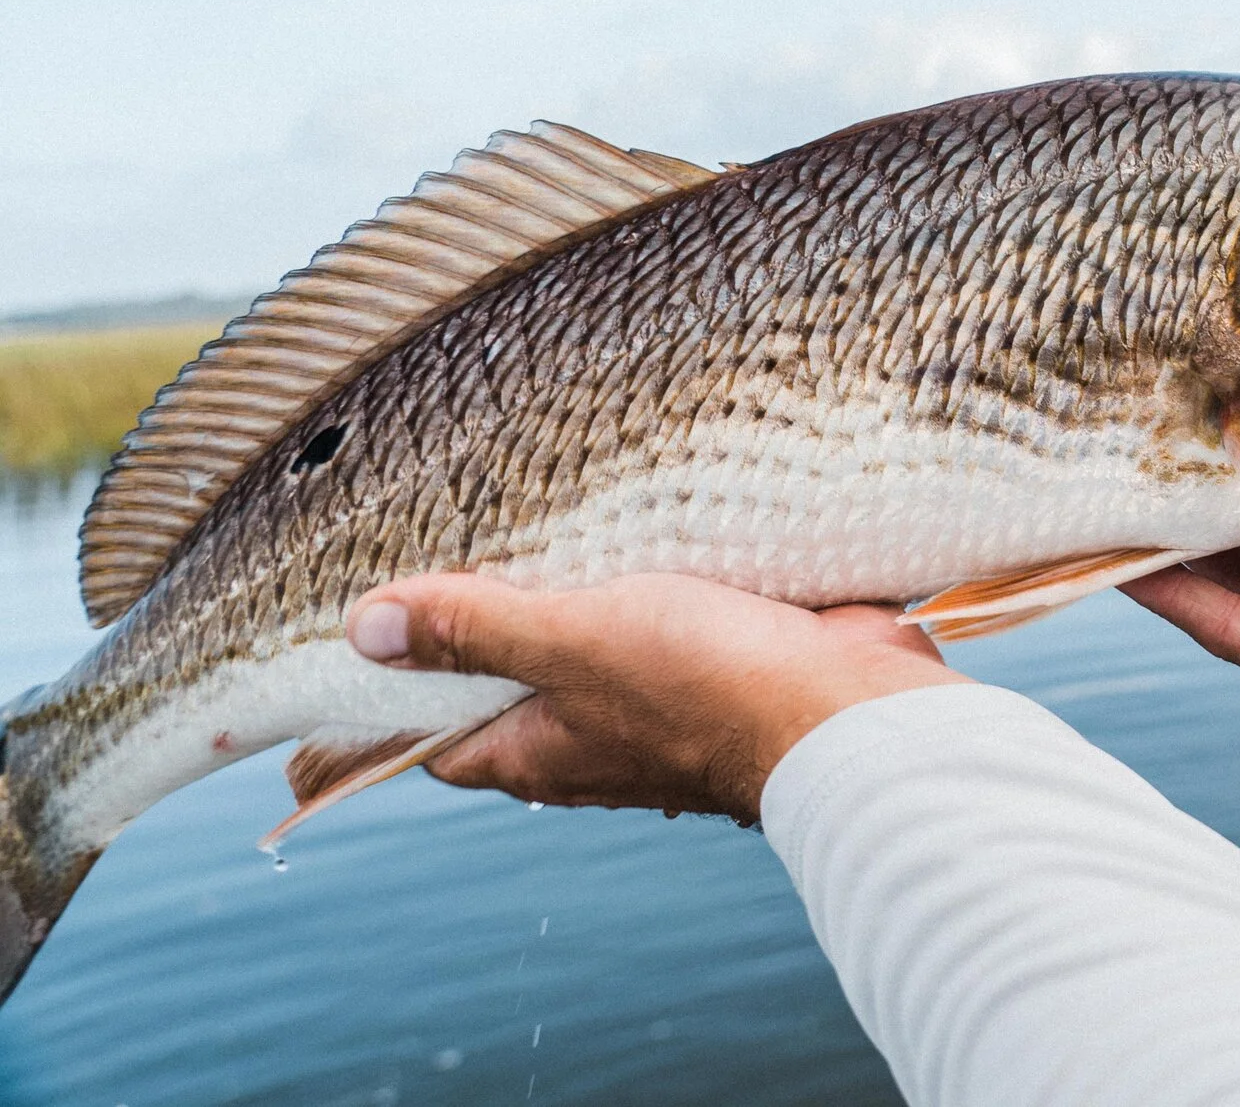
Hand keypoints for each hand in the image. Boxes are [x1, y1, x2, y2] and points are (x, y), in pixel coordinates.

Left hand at [345, 572, 967, 823]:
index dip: (394, 691)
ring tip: (544, 515)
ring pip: (597, 646)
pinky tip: (645, 522)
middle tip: (454, 544)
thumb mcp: (576, 642)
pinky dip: (654, 576)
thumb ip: (479, 630)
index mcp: (541, 748)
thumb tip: (365, 629)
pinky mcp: (726, 659)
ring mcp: (665, 702)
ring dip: (579, 593)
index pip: (436, 736)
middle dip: (487, 626)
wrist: (850, 708)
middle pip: (514, 685)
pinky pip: (672, 617)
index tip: (365, 630)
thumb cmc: (710, 688)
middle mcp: (596, 737)